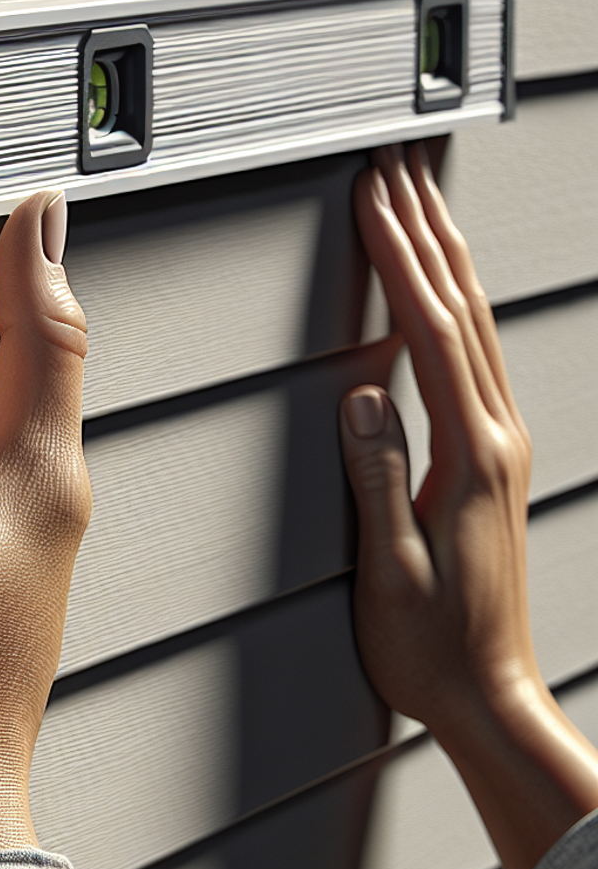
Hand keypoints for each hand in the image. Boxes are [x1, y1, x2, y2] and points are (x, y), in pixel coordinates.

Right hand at [340, 142, 597, 868]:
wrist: (490, 693)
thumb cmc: (432, 643)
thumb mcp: (390, 566)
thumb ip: (378, 474)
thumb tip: (365, 393)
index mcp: (468, 456)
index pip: (431, 334)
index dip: (401, 261)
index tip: (376, 204)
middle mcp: (495, 439)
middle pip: (463, 311)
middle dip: (429, 232)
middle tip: (402, 175)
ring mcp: (502, 446)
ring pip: (478, 327)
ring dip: (449, 259)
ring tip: (423, 207)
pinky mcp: (494, 459)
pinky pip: (478, 357)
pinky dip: (458, 306)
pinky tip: (443, 295)